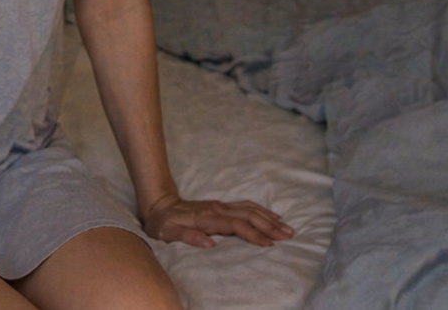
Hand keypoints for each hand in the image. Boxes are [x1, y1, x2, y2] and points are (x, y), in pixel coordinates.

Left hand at [143, 192, 293, 248]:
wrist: (159, 204)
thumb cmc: (163, 223)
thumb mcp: (168, 233)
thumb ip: (187, 237)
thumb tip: (209, 243)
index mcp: (206, 218)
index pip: (235, 226)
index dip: (253, 234)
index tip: (269, 243)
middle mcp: (217, 209)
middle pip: (248, 216)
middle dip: (269, 226)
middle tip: (288, 236)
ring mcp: (221, 205)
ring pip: (250, 209)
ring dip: (269, 218)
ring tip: (287, 228)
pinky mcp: (222, 205)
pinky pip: (246, 205)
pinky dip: (261, 210)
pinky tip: (272, 215)